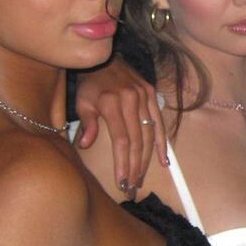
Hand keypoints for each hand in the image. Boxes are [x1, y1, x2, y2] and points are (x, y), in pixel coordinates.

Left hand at [74, 56, 166, 194]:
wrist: (105, 59)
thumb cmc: (90, 85)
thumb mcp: (82, 102)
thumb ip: (87, 123)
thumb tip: (85, 144)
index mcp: (112, 103)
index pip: (121, 140)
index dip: (123, 162)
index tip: (122, 181)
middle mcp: (131, 100)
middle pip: (137, 140)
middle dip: (135, 166)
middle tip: (132, 186)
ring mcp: (144, 96)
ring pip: (149, 133)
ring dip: (147, 159)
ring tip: (142, 177)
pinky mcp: (152, 94)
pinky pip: (159, 122)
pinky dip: (162, 142)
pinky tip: (163, 159)